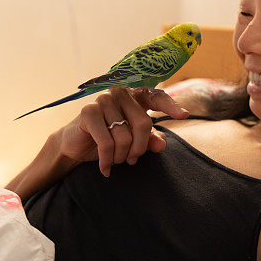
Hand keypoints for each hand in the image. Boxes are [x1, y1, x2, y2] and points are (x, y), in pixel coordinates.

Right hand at [56, 87, 189, 176]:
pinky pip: (107, 142)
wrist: (76, 145)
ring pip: (125, 135)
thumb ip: (151, 140)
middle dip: (139, 148)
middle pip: (143, 124)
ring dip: (121, 155)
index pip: (158, 97)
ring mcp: (104, 100)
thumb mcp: (135, 140)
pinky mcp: (89, 112)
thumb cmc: (109, 138)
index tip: (184, 116)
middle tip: (132, 160)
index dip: (171, 107)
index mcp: (136, 96)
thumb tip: (161, 145)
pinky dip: (108, 159)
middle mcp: (121, 93)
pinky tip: (106, 167)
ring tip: (116, 160)